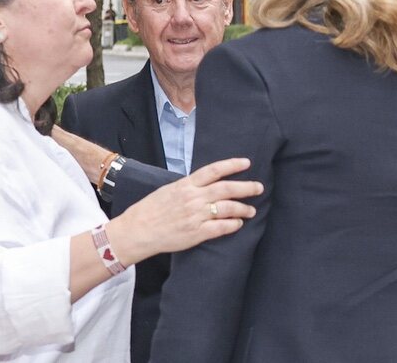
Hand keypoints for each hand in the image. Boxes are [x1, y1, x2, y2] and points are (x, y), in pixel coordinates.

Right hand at [108, 158, 262, 263]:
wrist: (137, 231)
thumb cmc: (151, 210)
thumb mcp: (169, 190)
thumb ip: (189, 186)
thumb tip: (206, 182)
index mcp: (186, 185)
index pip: (214, 170)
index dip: (232, 165)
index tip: (247, 163)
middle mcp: (193, 198)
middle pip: (227, 188)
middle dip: (246, 187)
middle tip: (259, 188)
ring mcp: (196, 215)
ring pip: (228, 208)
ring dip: (243, 208)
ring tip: (251, 210)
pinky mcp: (196, 233)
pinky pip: (221, 227)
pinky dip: (233, 225)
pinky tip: (238, 224)